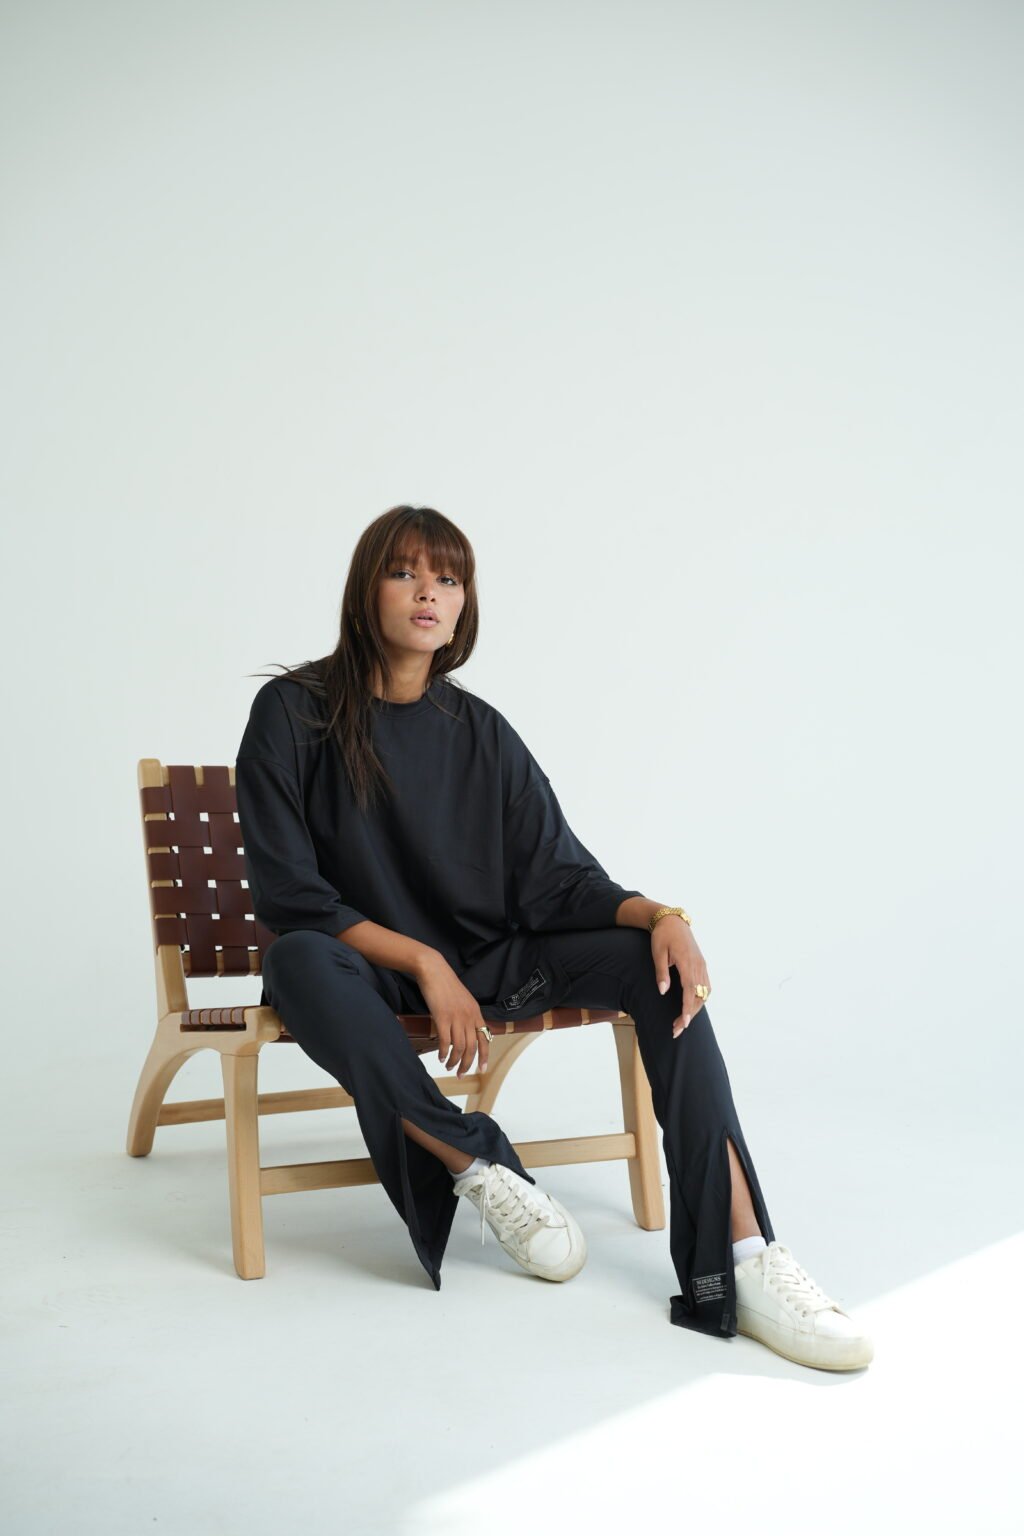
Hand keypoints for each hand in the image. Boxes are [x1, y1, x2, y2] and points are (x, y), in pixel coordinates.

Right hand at [416, 954, 490, 1076]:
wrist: (434, 970)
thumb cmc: (445, 985)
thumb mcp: (463, 1000)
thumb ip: (466, 1015)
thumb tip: (465, 1032)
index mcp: (475, 1012)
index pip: (485, 1038)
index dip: (484, 1055)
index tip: (482, 1068)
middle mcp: (469, 1016)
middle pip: (472, 1047)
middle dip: (467, 1063)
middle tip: (461, 1073)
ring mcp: (456, 1017)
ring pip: (460, 1046)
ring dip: (455, 1060)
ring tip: (449, 1066)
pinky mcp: (442, 1017)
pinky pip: (446, 1041)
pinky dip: (444, 1052)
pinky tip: (441, 1057)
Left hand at [651, 916, 710, 1037]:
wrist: (673, 920)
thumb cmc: (662, 936)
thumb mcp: (658, 953)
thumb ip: (661, 972)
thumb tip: (662, 991)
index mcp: (687, 962)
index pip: (690, 990)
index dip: (688, 1009)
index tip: (684, 1024)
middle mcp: (698, 965)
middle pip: (699, 996)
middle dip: (689, 1015)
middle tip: (676, 1030)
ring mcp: (702, 965)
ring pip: (704, 993)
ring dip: (695, 1009)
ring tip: (682, 1022)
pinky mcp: (702, 965)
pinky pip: (706, 986)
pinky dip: (700, 999)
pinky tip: (692, 1006)